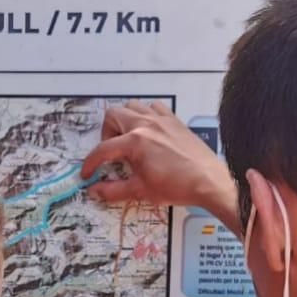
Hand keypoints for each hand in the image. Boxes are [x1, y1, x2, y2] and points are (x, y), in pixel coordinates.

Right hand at [80, 101, 239, 228]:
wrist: (208, 181)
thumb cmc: (178, 186)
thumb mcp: (141, 191)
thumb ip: (113, 190)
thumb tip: (94, 191)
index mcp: (135, 141)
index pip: (103, 149)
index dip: (91, 163)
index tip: (88, 174)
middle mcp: (146, 124)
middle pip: (113, 115)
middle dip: (106, 134)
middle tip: (111, 153)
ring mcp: (161, 119)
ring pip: (132, 106)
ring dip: (124, 121)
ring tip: (128, 140)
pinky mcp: (174, 120)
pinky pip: (154, 107)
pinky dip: (146, 115)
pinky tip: (148, 132)